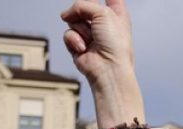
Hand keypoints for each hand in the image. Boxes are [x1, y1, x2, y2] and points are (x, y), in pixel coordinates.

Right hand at [61, 1, 144, 128]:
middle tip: (91, 20)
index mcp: (116, 14)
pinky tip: (84, 48)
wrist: (108, 68)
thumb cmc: (114, 43)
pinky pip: (68, 34)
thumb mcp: (103, 13)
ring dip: (80, 27)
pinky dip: (74, 39)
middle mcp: (102, 23)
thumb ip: (82, 5)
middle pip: (85, 4)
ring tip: (91, 39)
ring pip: (73, 19)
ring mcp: (89, 34)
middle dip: (83, 9)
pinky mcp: (78, 45)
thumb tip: (65, 15)